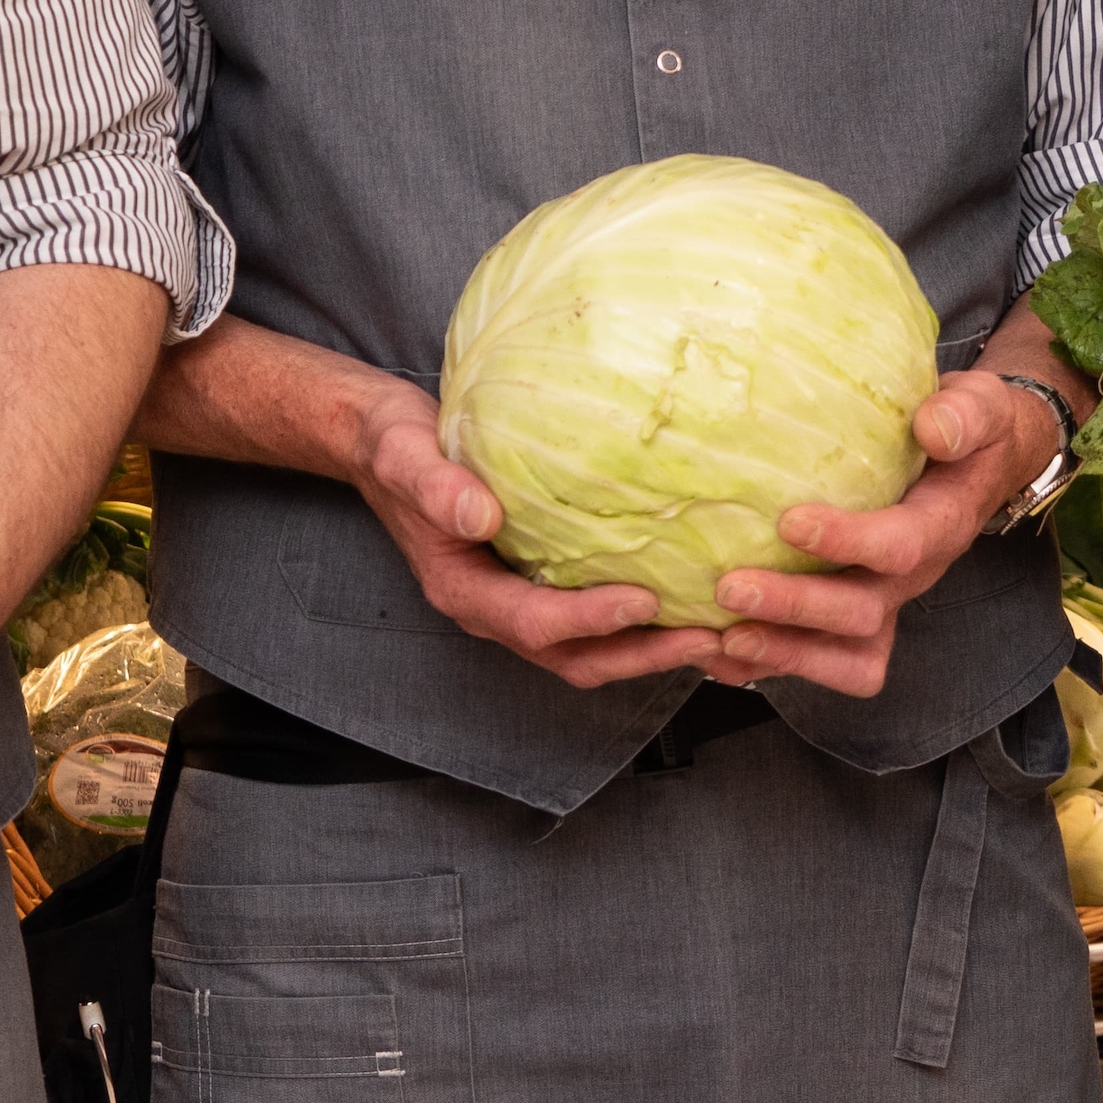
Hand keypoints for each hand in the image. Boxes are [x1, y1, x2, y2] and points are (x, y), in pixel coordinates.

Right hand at [354, 383, 722, 690]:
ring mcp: (520, 601)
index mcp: (464, 591)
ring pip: (592, 650)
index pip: (534, 622)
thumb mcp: (405, 457)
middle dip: (642, 656)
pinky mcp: (542, 583)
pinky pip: (597, 619)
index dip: (591, 618)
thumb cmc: (397, 448)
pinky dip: (644, 624)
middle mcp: (496, 609)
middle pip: (575, 657)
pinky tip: (692, 607)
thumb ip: (435, 488)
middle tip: (708, 638)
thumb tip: (480, 514)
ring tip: (718, 638)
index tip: (646, 598)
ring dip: (652, 651)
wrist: (384, 445)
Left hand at [717, 369, 1050, 695]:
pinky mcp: (853, 617)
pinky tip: (713, 652)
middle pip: (860, 614)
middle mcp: (910, 578)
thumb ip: (965, 416)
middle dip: (795, 608)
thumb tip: (933, 427)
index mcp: (940, 527)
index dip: (847, 542)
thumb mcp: (981, 409)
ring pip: (842, 655)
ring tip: (718, 639)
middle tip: (730, 588)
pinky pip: (818, 659)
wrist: (973, 467)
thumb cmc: (967, 432)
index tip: (789, 521)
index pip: (900, 546)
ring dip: (779, 651)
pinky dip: (766, 662)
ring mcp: (882, 603)